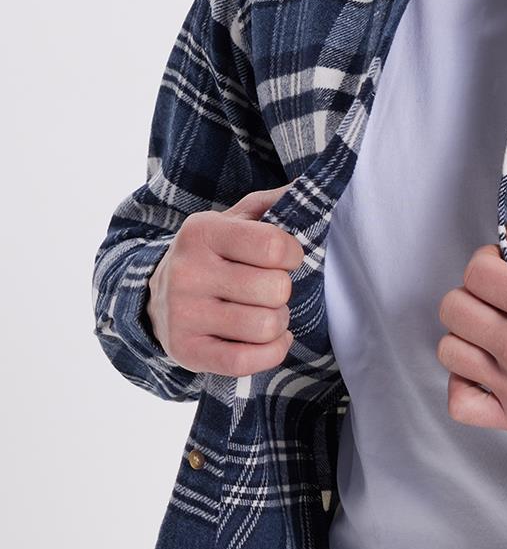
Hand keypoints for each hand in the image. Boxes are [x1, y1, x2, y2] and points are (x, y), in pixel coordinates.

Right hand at [146, 185, 304, 376]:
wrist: (157, 297)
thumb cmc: (212, 255)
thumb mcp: (233, 220)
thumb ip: (271, 203)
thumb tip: (306, 186)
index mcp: (201, 232)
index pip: (274, 246)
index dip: (293, 254)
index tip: (285, 258)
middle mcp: (187, 272)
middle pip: (275, 289)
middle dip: (283, 291)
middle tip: (269, 290)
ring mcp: (183, 314)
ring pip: (266, 326)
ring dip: (278, 323)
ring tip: (265, 313)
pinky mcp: (186, 351)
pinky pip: (247, 361)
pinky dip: (271, 352)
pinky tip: (267, 340)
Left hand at [435, 222, 506, 449]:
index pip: (476, 273)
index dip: (486, 261)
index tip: (502, 266)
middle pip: (454, 308)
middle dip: (473, 292)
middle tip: (498, 296)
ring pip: (450, 351)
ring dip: (466, 334)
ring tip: (493, 331)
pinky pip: (461, 403)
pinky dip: (462, 384)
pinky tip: (484, 369)